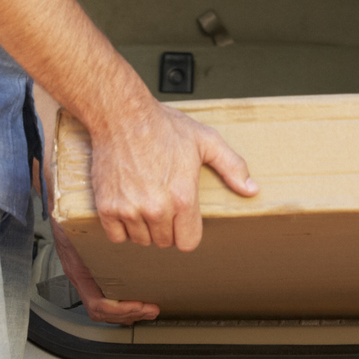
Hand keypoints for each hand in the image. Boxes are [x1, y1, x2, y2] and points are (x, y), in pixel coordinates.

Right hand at [48, 214, 159, 322]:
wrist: (58, 198)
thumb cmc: (68, 207)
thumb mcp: (82, 220)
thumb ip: (102, 227)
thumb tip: (124, 226)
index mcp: (78, 270)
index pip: (97, 304)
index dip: (120, 309)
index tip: (141, 305)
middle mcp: (80, 276)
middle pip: (102, 312)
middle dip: (129, 314)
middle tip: (151, 309)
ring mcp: (85, 274)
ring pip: (104, 307)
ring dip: (127, 311)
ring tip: (148, 308)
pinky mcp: (92, 269)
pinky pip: (106, 293)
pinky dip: (122, 299)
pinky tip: (137, 292)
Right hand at [89, 99, 257, 251]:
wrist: (122, 116)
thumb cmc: (163, 126)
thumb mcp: (206, 141)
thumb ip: (232, 167)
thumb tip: (251, 189)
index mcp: (183, 197)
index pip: (188, 242)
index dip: (188, 232)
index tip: (183, 220)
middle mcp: (156, 208)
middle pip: (164, 242)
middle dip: (166, 228)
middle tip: (163, 203)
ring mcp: (129, 209)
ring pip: (141, 240)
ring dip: (144, 227)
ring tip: (145, 202)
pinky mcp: (107, 207)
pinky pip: (116, 236)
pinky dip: (121, 227)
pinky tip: (127, 207)